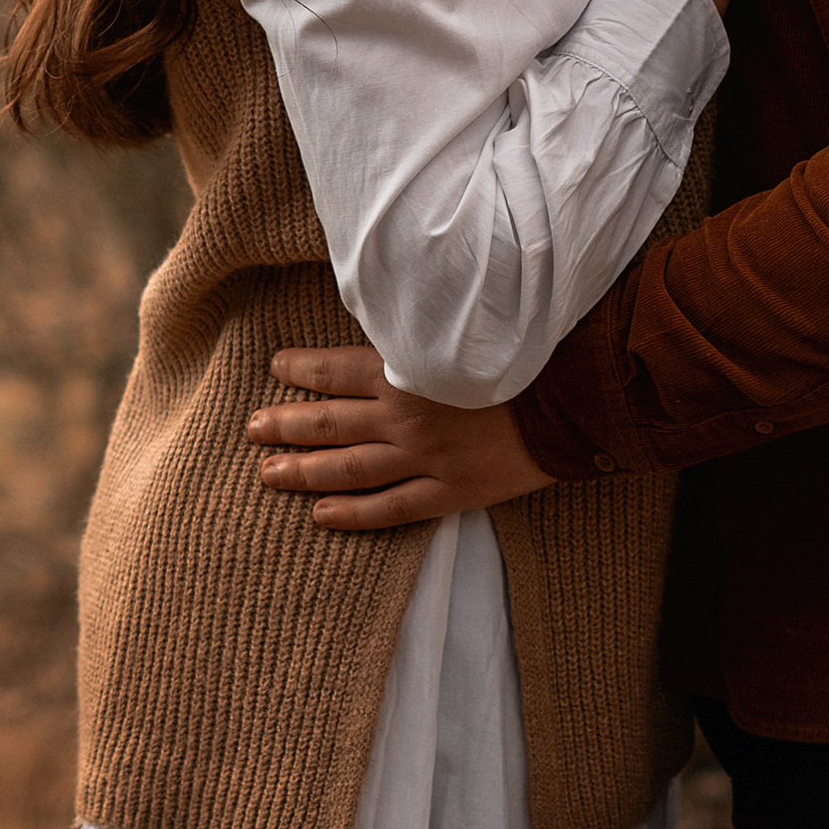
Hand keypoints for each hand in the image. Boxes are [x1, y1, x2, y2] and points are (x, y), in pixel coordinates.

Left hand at [247, 346, 551, 527]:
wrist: (576, 399)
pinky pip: (391, 509)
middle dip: (286, 424)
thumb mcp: (468, 325)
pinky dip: (353, 514)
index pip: (336, 369)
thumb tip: (392, 313)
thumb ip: (425, 326)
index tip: (275, 368)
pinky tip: (322, 516)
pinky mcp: (450, 492)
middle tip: (252, 428)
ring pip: (348, 470)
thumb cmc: (525, 350)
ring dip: (303, 471)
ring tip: (268, 473)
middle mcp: (406, 417)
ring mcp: (425, 459)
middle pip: (330, 423)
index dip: (301, 369)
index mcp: (408, 369)